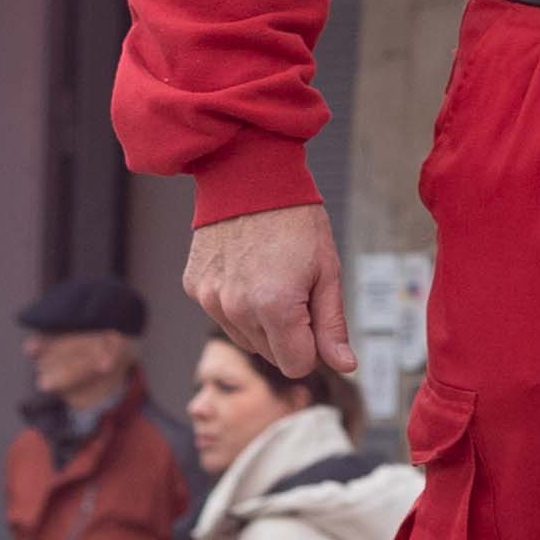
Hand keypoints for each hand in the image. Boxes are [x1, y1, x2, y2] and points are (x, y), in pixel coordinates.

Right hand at [185, 201, 350, 385]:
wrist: (249, 175)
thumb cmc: (294, 218)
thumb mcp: (327, 269)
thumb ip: (331, 324)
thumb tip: (344, 364)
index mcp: (275, 307)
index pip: (296, 364)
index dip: (311, 346)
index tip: (314, 316)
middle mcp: (237, 309)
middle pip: (269, 354)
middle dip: (287, 332)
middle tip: (293, 288)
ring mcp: (211, 299)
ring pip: (244, 337)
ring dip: (260, 321)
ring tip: (269, 277)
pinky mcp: (195, 287)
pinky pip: (220, 314)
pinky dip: (235, 302)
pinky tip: (246, 270)